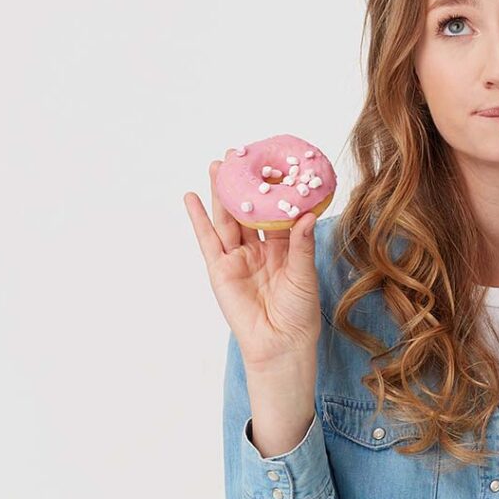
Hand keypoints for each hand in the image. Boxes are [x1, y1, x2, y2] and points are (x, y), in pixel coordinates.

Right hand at [183, 149, 322, 368]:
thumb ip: (301, 244)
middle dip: (243, 184)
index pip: (277, 212)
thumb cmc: (300, 312)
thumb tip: (308, 214)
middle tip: (239, 155)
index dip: (273, 190)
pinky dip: (199, 219)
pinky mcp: (220, 269)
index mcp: (283, 247)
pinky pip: (208, 240)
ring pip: (228, 219)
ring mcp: (238, 258)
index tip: (272, 164)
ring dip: (221, 193)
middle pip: (248, 210)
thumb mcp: (304, 273)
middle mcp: (259, 249)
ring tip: (217, 166)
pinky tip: (191, 198)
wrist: (281, 344)